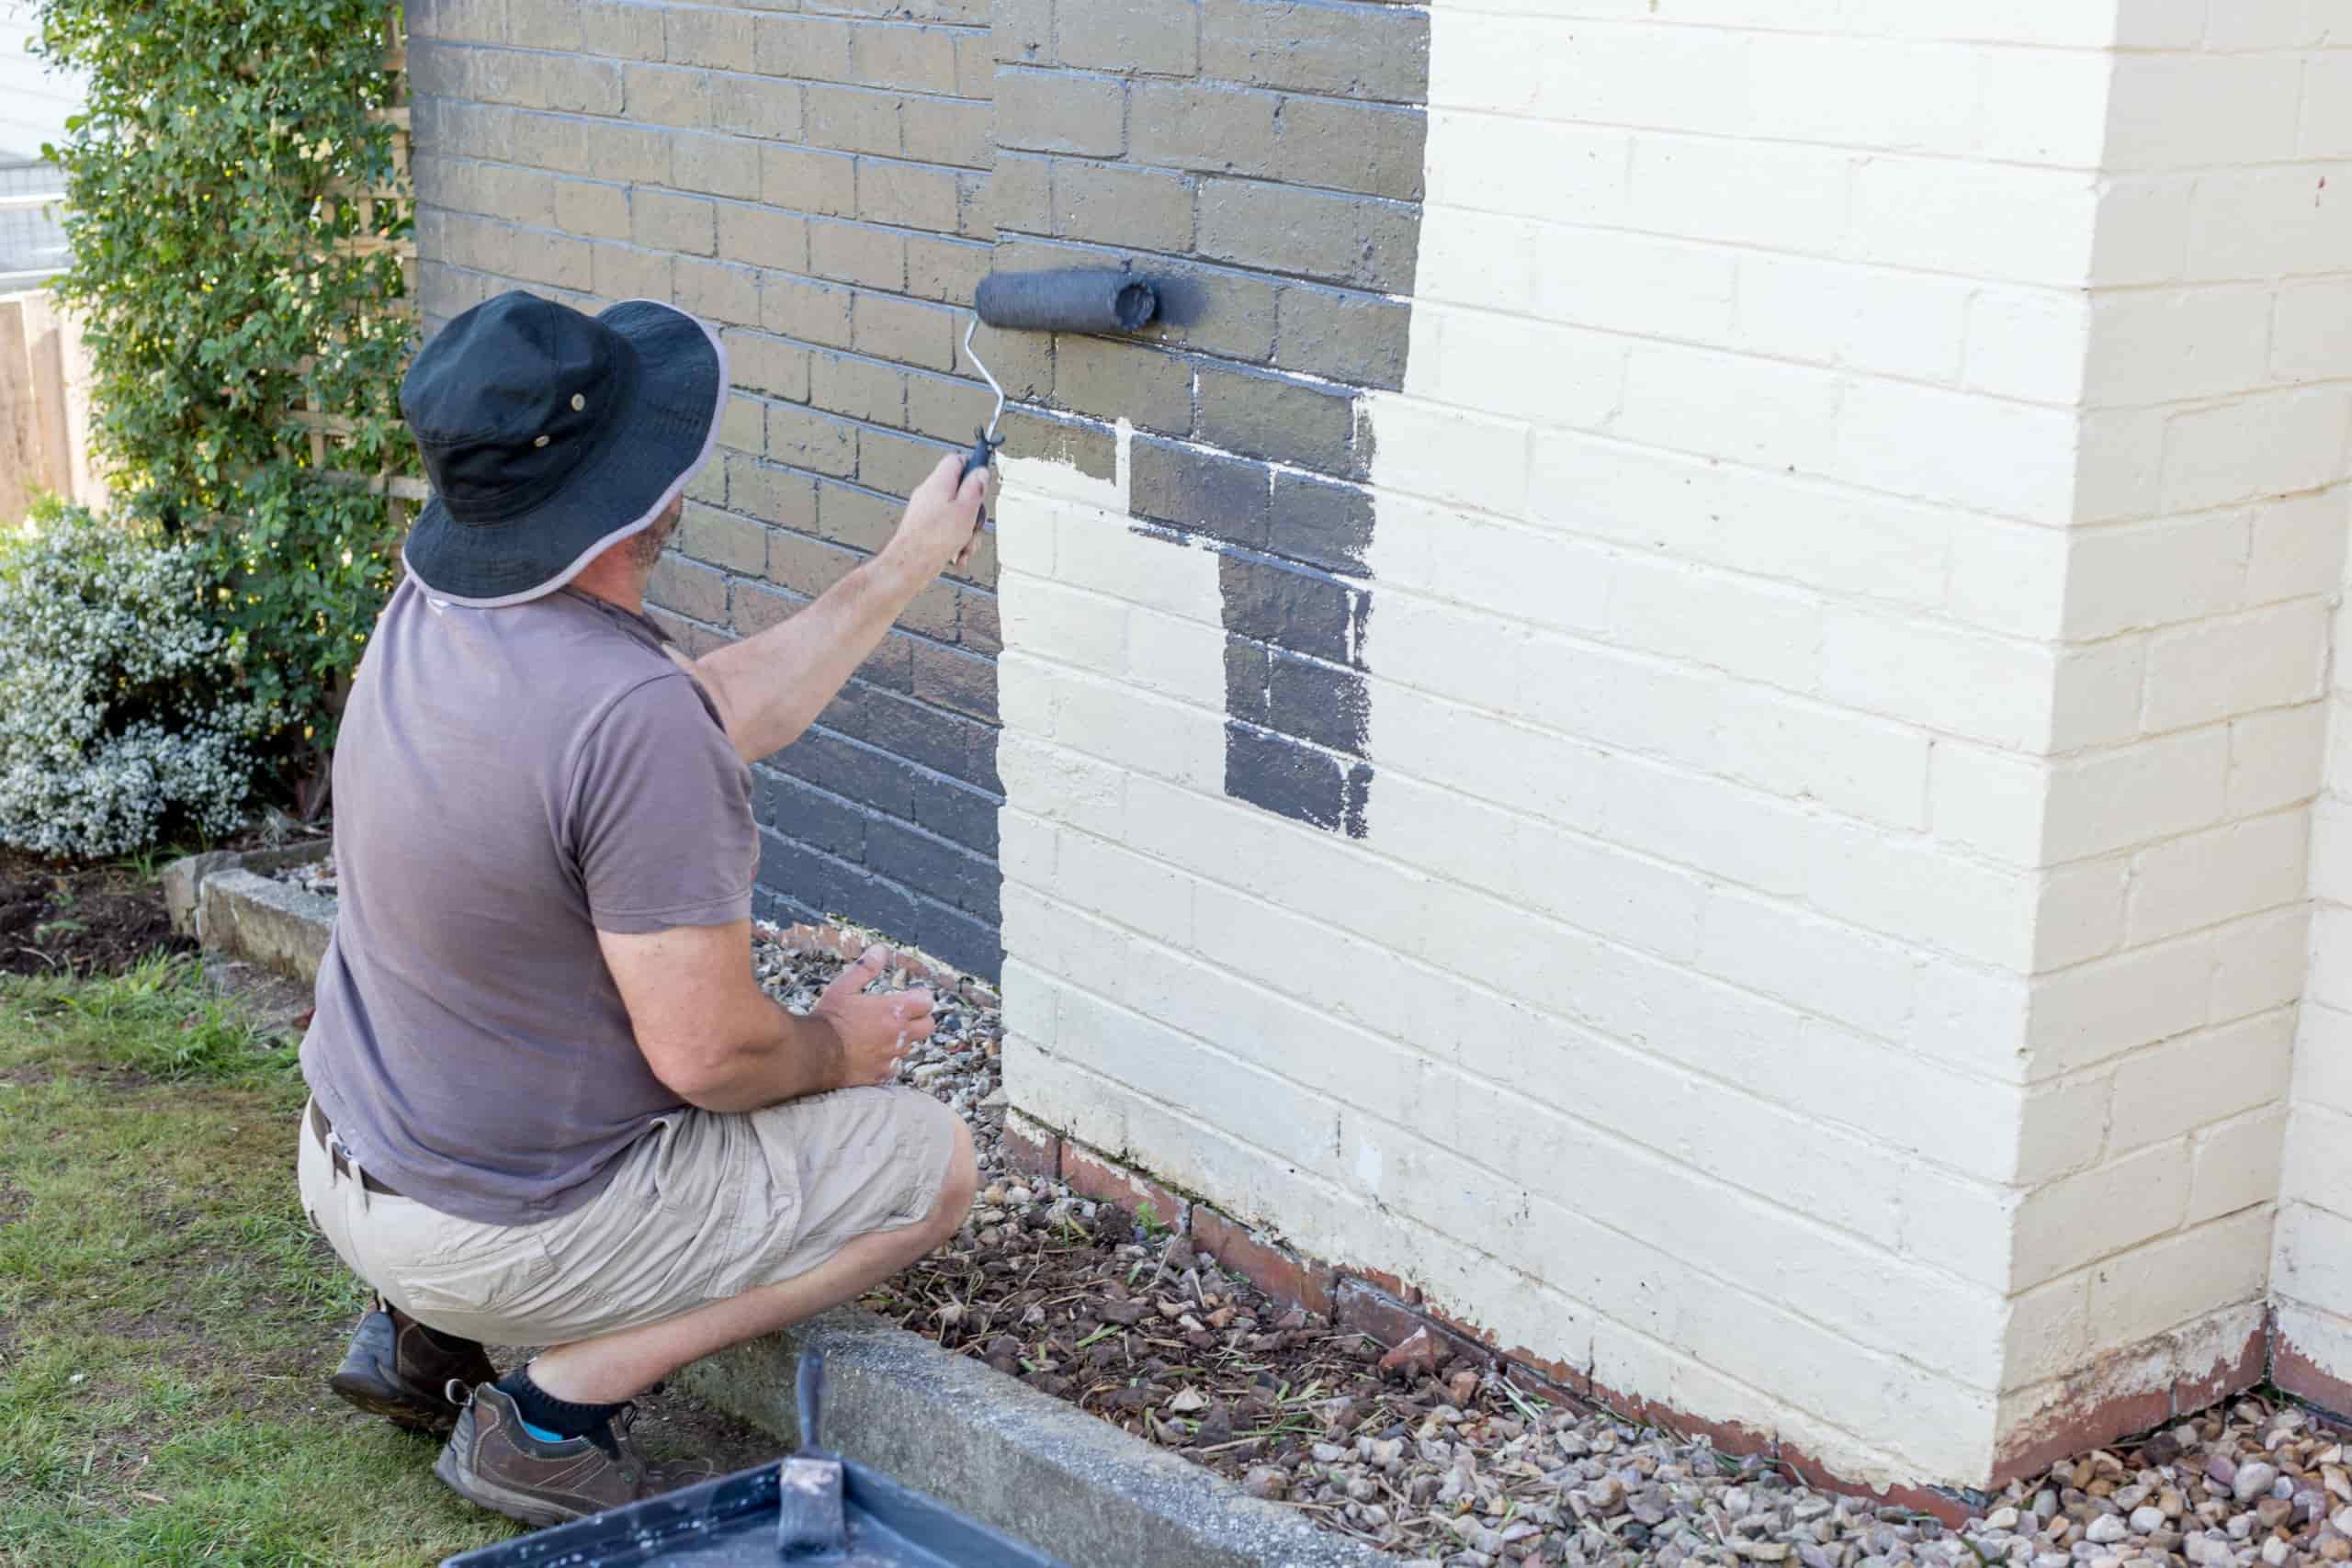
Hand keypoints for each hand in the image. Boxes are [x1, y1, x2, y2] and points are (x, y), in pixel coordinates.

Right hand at [813, 945, 934, 1087]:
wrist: (814, 1053)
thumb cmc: (828, 1018)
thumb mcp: (844, 986)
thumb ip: (865, 968)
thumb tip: (880, 950)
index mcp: (894, 1010)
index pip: (927, 1002)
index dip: (920, 997)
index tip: (911, 996)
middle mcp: (899, 1034)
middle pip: (928, 1026)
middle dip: (920, 1019)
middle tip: (902, 1016)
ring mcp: (892, 1056)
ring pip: (910, 1046)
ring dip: (901, 1039)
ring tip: (879, 1034)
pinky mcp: (882, 1074)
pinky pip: (894, 1066)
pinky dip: (887, 1060)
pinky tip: (871, 1054)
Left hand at [887, 452, 988, 576]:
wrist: (910, 565)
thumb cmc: (933, 538)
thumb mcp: (966, 509)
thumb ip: (975, 488)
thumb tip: (980, 472)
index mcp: (939, 482)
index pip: (957, 460)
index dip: (973, 469)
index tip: (982, 483)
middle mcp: (929, 494)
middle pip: (960, 492)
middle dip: (973, 512)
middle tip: (974, 523)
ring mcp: (925, 512)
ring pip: (956, 515)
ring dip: (966, 532)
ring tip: (964, 546)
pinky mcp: (923, 530)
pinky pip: (946, 531)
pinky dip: (955, 543)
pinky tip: (956, 556)